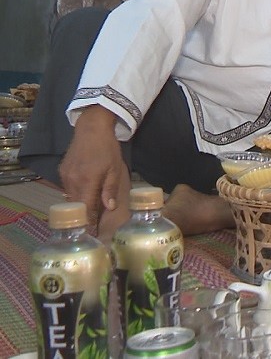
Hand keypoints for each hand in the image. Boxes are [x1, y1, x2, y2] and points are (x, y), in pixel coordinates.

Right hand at [58, 105, 129, 236]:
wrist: (91, 129)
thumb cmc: (107, 149)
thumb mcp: (115, 169)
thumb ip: (110, 189)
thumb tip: (109, 208)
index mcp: (87, 181)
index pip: (86, 209)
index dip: (89, 223)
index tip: (91, 235)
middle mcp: (72, 181)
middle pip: (77, 206)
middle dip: (83, 218)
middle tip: (91, 230)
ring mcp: (65, 177)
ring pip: (71, 198)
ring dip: (79, 207)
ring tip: (88, 217)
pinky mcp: (62, 172)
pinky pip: (68, 189)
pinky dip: (76, 195)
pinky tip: (84, 198)